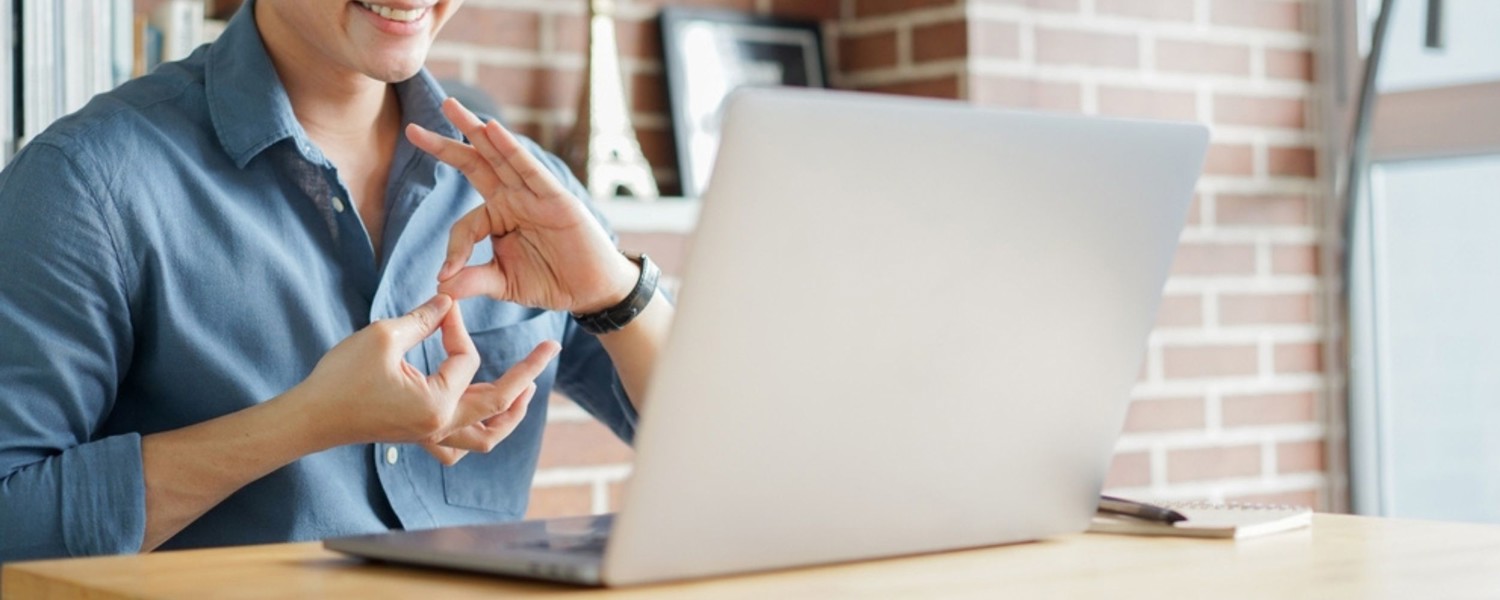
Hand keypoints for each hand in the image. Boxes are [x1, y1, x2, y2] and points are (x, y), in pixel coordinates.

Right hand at [296, 295, 557, 457]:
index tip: (443, 305)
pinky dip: (478, 433)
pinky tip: (482, 415)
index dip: (456, 327)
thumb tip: (449, 300)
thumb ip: (423, 318)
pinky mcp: (419, 437)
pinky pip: (459, 446)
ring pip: (487, 436)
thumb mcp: (383, 336)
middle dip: (528, 375)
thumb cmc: (341, 377)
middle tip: (550, 349)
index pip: (468, 359)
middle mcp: (441, 426)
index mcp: (438, 403)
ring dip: (510, 414)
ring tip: (526, 390)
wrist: (310, 417)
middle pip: (501, 406)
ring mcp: (430, 436)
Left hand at [406, 98, 638, 313]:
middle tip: (412, 129)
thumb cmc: (551, 281)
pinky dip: (510, 148)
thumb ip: (473, 280)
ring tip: (449, 106)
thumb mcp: (504, 283)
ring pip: (499, 156)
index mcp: (500, 218)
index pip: (465, 224)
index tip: (446, 274)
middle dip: (444, 146)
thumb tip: (440, 287)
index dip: (454, 248)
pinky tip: (491, 128)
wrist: (591, 290)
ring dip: (474, 131)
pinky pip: (529, 168)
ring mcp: (534, 195)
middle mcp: (514, 199)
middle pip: (474, 165)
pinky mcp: (555, 197)